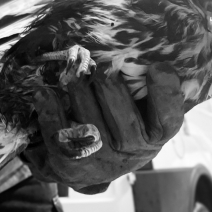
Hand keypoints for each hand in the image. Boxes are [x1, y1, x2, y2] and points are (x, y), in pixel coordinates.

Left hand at [22, 64, 183, 193]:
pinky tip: (43, 92)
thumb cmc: (119, 120)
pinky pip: (59, 134)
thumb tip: (144, 45)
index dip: (165, 92)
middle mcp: (133, 149)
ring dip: (76, 86)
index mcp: (155, 132)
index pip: (168, 117)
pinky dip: (49, 109)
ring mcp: (102, 160)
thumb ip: (144, 80)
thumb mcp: (141, 106)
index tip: (158, 66)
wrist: (89, 161)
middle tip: (93, 57)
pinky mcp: (72, 166)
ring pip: (87, 115)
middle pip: (119, 106)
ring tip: (70, 67)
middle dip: (104, 77)